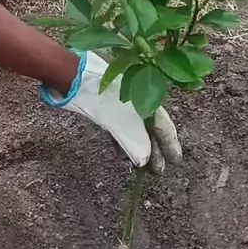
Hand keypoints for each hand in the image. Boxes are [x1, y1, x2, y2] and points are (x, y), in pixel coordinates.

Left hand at [41, 51, 181, 172]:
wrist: (72, 77)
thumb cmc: (98, 96)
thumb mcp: (118, 121)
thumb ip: (133, 141)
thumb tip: (144, 160)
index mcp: (146, 99)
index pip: (163, 125)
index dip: (170, 144)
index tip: (175, 161)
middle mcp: (137, 100)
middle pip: (150, 128)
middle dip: (154, 150)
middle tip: (158, 171)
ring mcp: (120, 103)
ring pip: (134, 129)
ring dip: (138, 148)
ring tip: (141, 168)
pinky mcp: (105, 107)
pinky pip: (119, 127)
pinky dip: (122, 141)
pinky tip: (120, 155)